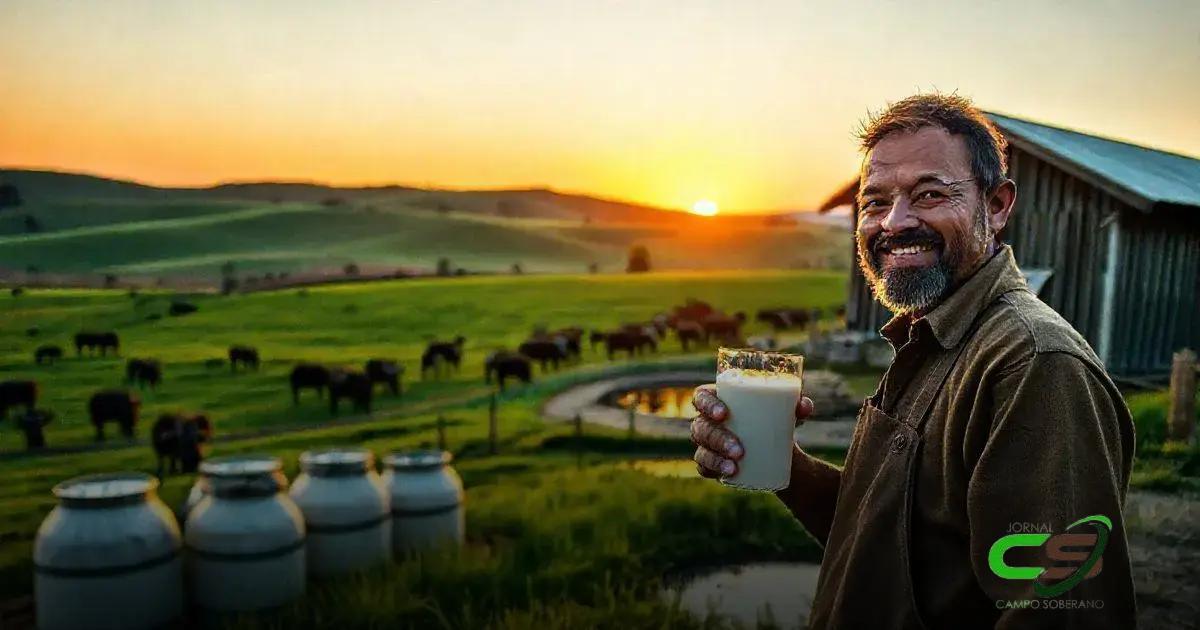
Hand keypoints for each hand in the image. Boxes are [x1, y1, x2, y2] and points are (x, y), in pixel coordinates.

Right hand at [690, 384, 813, 478]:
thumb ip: (797, 406)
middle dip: (718, 438)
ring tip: (734, 466)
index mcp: (718, 400)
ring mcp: (706, 443)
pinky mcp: (710, 463)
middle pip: (701, 426)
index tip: (724, 414)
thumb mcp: (787, 412)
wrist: (777, 450)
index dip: (707, 404)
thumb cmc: (776, 421)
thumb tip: (804, 406)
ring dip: (715, 458)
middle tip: (739, 450)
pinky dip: (714, 470)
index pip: (701, 397)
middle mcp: (706, 420)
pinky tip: (727, 473)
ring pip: (702, 449)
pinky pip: (704, 467)